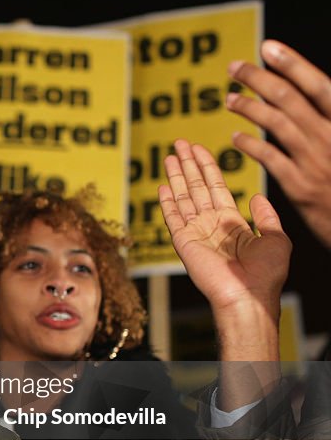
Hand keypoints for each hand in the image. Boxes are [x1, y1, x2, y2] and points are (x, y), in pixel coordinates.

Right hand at [159, 139, 290, 318]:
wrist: (248, 296)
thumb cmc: (266, 274)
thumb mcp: (277, 238)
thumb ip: (267, 216)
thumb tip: (258, 196)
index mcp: (232, 222)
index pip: (216, 187)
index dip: (208, 167)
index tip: (199, 148)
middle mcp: (210, 224)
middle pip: (196, 187)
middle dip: (188, 163)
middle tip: (179, 142)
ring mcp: (195, 232)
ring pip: (183, 197)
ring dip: (176, 175)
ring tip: (170, 155)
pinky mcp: (183, 242)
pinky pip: (173, 217)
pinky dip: (167, 202)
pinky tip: (162, 186)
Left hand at [227, 40, 330, 248]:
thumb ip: (327, 116)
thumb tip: (307, 87)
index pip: (318, 86)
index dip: (292, 64)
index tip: (267, 47)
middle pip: (289, 99)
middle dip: (257, 79)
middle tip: (233, 69)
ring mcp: (316, 162)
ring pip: (275, 125)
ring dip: (248, 107)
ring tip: (229, 99)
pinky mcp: (300, 186)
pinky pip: (268, 158)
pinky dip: (250, 144)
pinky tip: (235, 137)